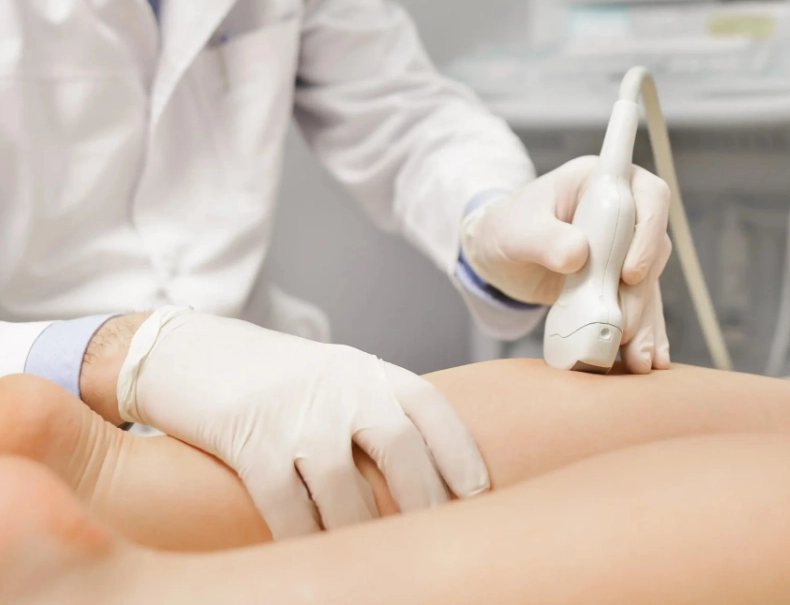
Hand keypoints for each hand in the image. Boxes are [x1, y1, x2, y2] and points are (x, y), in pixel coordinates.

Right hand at [114, 308, 488, 538]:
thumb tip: (407, 473)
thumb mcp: (329, 375)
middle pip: (400, 449)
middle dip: (424, 502)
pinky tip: (312, 556)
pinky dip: (304, 539)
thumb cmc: (266, 374)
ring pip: (346, 491)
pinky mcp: (252, 441)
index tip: (477, 492)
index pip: (429, 406)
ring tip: (376, 560)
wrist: (188, 351)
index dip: (460, 451)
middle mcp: (340, 387)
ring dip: (363, 535)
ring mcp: (297, 413)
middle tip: (433, 541)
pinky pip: (288, 507)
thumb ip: (367, 409)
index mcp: (365, 370)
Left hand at [461, 156, 671, 373]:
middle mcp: (621, 212)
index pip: (646, 194)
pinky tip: (645, 360)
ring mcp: (623, 248)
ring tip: (639, 360)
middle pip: (652, 248)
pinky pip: (637, 306)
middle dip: (641, 293)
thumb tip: (576, 255)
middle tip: (621, 327)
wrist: (497, 255)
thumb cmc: (506, 228)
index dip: (649, 230)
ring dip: (646, 322)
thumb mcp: (516, 231)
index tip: (629, 272)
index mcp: (600, 182)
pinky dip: (640, 332)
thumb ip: (544, 238)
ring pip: (649, 284)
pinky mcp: (617, 280)